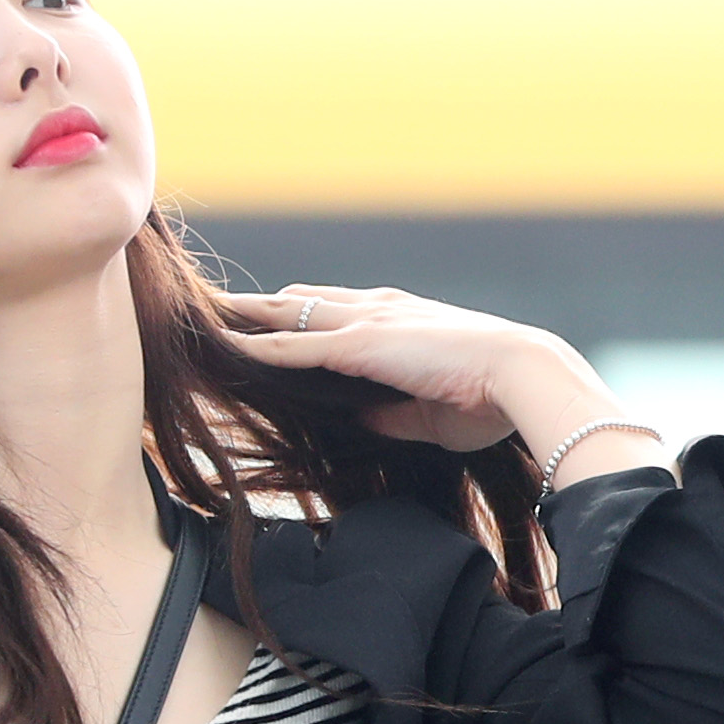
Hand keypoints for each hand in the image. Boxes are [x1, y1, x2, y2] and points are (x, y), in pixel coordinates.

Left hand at [219, 283, 574, 452]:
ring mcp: (364, 323)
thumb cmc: (489, 397)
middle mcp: (375, 311)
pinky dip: (257, 346)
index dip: (296, 316)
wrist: (520, 375)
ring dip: (245, 318)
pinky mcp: (358, 344)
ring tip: (202, 321)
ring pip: (287, 314)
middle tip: (214, 311)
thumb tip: (364, 420)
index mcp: (396, 322)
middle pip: (300, 302)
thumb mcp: (429, 412)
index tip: (262, 318)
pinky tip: (224, 347)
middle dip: (257, 308)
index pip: (333, 312)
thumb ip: (392, 413)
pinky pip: (293, 345)